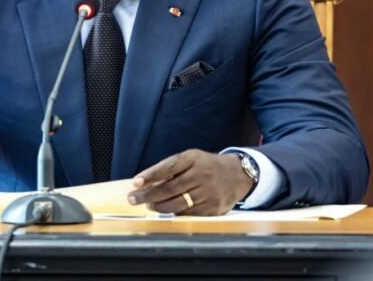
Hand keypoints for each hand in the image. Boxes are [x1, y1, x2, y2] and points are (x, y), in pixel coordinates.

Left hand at [127, 149, 253, 215]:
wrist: (238, 175)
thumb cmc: (206, 166)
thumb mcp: (191, 158)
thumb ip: (171, 168)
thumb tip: (147, 182)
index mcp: (193, 159)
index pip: (168, 167)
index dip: (150, 175)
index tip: (135, 183)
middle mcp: (200, 175)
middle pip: (169, 188)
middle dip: (148, 195)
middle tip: (133, 199)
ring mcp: (208, 193)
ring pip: (177, 203)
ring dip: (159, 206)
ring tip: (148, 205)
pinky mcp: (213, 208)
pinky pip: (188, 214)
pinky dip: (175, 213)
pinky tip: (166, 211)